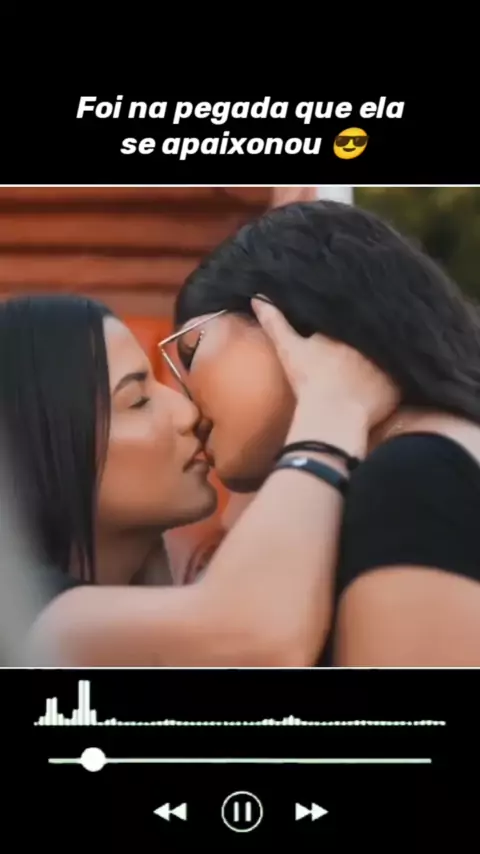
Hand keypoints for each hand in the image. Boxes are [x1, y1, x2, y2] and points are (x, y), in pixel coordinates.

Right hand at [251, 297, 399, 429]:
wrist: (331, 416)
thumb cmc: (309, 381)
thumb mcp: (289, 348)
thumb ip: (275, 322)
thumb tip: (257, 297)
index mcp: (347, 332)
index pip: (353, 320)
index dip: (350, 322)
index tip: (347, 327)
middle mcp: (371, 344)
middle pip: (374, 335)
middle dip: (372, 336)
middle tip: (364, 347)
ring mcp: (386, 365)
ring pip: (389, 356)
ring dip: (386, 358)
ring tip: (381, 363)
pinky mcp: (396, 387)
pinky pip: (400, 381)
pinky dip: (395, 382)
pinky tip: (390, 384)